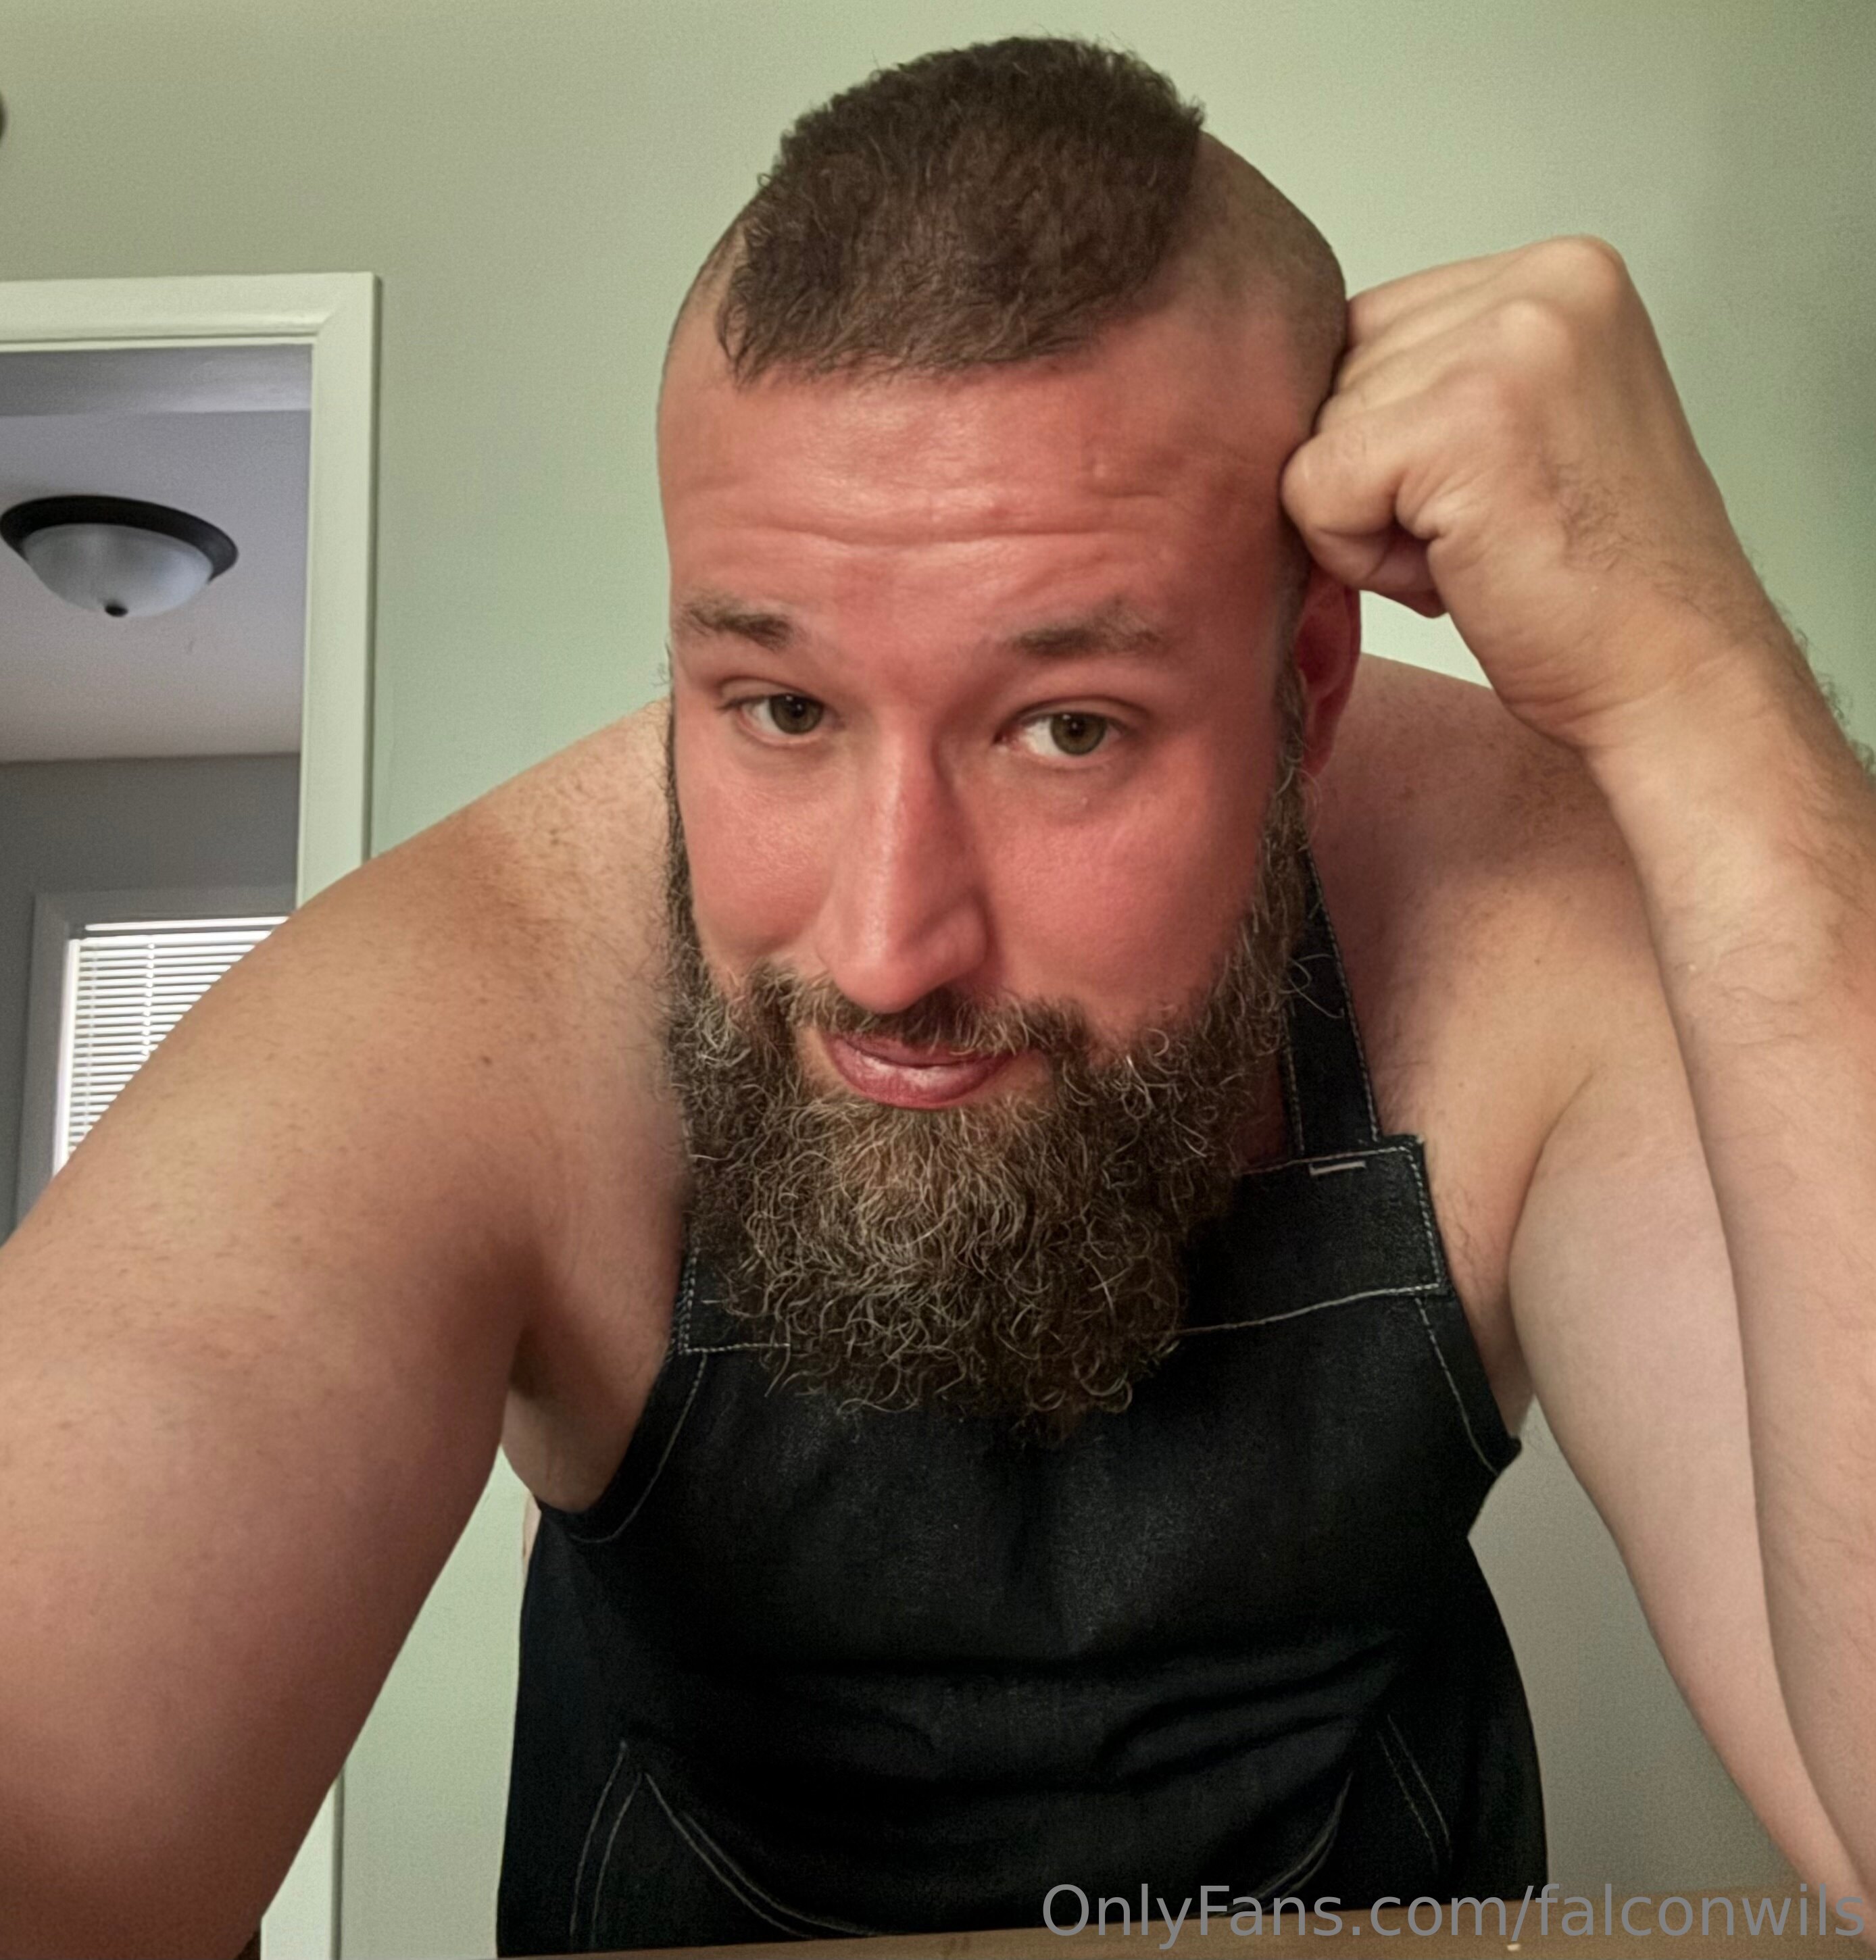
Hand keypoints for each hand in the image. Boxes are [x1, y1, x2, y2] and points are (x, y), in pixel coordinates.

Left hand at [1280, 236, 1786, 755]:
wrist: (1672, 673)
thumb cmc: (1592, 582)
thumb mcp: (1521, 427)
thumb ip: (1429, 378)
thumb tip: (1284, 393)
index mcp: (1560, 274)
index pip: (1368, 329)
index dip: (1391, 437)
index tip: (1486, 493)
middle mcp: (1539, 286)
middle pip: (1337, 374)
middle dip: (1379, 478)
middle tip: (1486, 533)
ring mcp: (1503, 345)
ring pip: (1318, 434)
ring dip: (1372, 521)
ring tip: (1478, 551)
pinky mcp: (1458, 424)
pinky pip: (1312, 488)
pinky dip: (1358, 557)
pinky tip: (1450, 572)